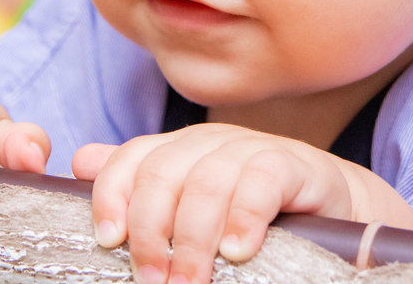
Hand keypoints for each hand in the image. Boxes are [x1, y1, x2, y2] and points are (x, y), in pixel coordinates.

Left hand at [72, 124, 412, 283]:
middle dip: (152, 231)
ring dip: (194, 238)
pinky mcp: (295, 165)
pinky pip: (262, 180)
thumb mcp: (192, 209)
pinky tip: (240, 251)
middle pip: (163, 172)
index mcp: (179, 151)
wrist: (332, 209)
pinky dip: (245, 216)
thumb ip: (140, 189)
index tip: (108, 242)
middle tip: (155, 282)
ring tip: (193, 282)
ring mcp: (253, 149)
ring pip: (207, 181)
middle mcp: (211, 142)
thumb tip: (80, 161)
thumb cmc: (253, 218)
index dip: (112, 196)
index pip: (131, 158)